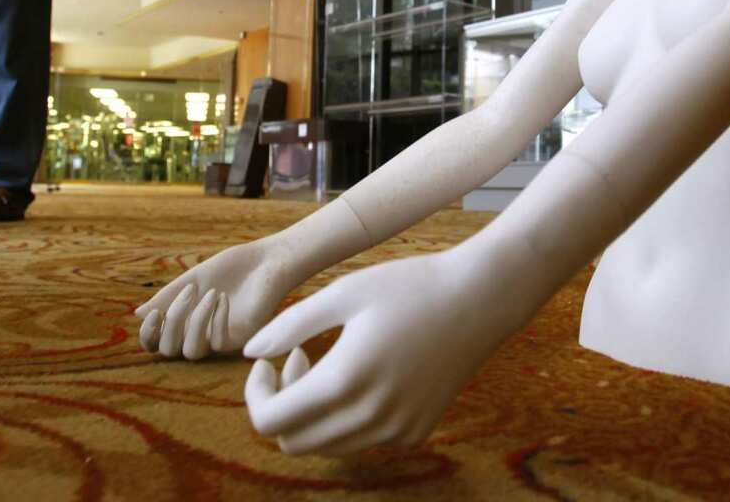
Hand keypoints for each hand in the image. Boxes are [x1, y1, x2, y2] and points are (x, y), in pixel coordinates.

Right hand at [135, 238, 299, 359]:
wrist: (268, 261)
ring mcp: (220, 339)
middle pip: (169, 351)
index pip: (157, 343)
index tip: (152, 313)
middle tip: (188, 293)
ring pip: (192, 352)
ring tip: (211, 293)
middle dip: (173, 321)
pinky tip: (225, 299)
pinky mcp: (241, 340)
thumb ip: (168, 296)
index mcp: (186, 321)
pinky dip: (217, 321)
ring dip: (195, 321)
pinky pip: (218, 344)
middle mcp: (200, 334)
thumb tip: (136, 313)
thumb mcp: (194, 278)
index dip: (148, 335)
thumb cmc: (232, 268)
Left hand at [242, 247, 521, 455]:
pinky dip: (347, 416)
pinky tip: (365, 371)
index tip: (266, 361)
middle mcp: (369, 418)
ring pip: (327, 445)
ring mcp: (396, 431)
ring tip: (328, 360)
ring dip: (313, 411)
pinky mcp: (415, 432)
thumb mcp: (342, 293)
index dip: (255, 395)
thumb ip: (289, 326)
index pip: (270, 422)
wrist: (480, 299)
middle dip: (281, 404)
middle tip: (296, 356)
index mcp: (343, 382)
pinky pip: (362, 438)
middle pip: (293, 442)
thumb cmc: (409, 285)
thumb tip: (249, 354)